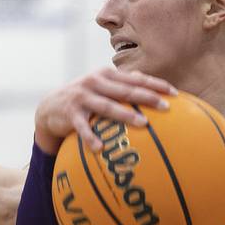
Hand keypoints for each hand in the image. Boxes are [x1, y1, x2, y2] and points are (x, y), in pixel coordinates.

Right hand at [34, 68, 176, 153]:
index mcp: (107, 75)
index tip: (175, 94)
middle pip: (126, 90)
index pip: (136, 79)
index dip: (156, 84)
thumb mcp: (101, 86)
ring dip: (126, 115)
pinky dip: (90, 137)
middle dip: (147, 97)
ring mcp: (82, 97)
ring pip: (107, 106)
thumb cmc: (85, 98)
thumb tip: (149, 82)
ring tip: (144, 124)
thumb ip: (122, 84)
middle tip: (166, 107)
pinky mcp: (70, 114)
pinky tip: (99, 148)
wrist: (50, 106)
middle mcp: (95, 82)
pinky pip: (82, 127)